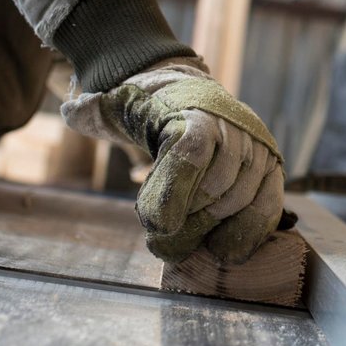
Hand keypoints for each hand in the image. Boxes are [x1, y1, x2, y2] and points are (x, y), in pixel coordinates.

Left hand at [61, 58, 283, 263]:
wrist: (188, 94)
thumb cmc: (149, 107)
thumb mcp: (120, 104)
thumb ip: (96, 112)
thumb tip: (74, 111)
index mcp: (194, 107)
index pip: (190, 152)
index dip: (173, 191)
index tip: (153, 224)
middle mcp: (234, 126)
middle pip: (215, 186)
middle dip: (186, 221)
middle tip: (160, 242)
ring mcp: (256, 148)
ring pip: (240, 200)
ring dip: (209, 229)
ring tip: (182, 240)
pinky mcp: (271, 168)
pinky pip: (267, 206)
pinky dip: (248, 232)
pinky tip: (224, 250)